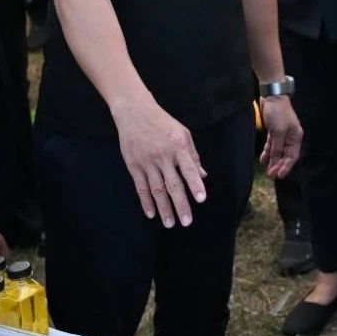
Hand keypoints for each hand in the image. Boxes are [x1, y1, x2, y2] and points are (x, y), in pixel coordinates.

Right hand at [110, 95, 206, 226]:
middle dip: (180, 205)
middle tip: (186, 222)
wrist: (135, 112)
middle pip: (173, 184)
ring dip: (164, 208)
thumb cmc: (163, 123)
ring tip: (170, 223)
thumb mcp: (183, 134)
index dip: (195, 185)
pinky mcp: (134, 165)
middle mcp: (163, 155)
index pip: (189, 169)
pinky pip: (141, 187)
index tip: (201, 200)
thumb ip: (193, 156)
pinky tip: (151, 214)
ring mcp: (147, 161)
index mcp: (178, 146)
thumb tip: (202, 176)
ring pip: (156, 190)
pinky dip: (146, 202)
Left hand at [258, 96, 302, 178]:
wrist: (272, 97)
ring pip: (278, 151)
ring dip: (273, 160)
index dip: (287, 166)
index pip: (293, 156)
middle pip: (285, 155)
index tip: (279, 176)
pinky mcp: (274, 131)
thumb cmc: (278, 113)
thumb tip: (276, 161)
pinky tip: (263, 159)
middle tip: (271, 175)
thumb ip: (277, 147)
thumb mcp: (279, 132)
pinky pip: (272, 145)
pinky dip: (268, 152)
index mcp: (296, 137)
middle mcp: (290, 137)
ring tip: (267, 170)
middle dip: (279, 165)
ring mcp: (282, 134)